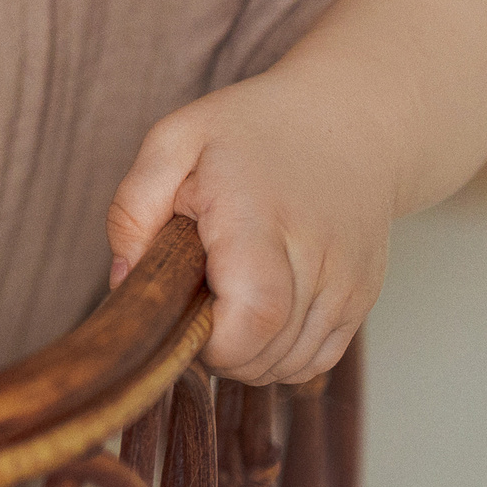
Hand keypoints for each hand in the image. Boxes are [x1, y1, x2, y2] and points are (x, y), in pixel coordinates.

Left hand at [106, 72, 390, 384]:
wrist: (347, 122)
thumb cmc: (248, 131)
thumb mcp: (172, 142)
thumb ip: (133, 210)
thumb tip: (123, 282)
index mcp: (259, 217)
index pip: (254, 315)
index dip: (213, 343)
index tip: (182, 316)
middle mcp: (316, 256)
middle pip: (269, 353)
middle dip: (217, 352)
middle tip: (193, 304)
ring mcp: (348, 282)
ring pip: (293, 365)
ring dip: (248, 356)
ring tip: (224, 301)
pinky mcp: (363, 297)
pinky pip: (318, 358)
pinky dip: (280, 355)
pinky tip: (256, 315)